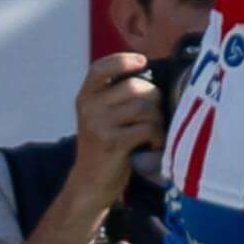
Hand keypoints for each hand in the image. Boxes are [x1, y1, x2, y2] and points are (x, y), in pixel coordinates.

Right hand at [69, 50, 158, 190]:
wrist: (90, 182)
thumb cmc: (106, 145)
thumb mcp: (102, 116)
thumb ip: (116, 96)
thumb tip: (152, 75)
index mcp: (86, 97)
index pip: (100, 68)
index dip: (122, 60)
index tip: (142, 62)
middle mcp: (89, 107)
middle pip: (135, 87)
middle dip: (154, 98)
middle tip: (155, 115)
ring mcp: (98, 125)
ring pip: (144, 107)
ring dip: (157, 120)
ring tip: (154, 132)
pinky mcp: (112, 142)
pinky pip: (147, 128)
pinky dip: (157, 136)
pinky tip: (153, 144)